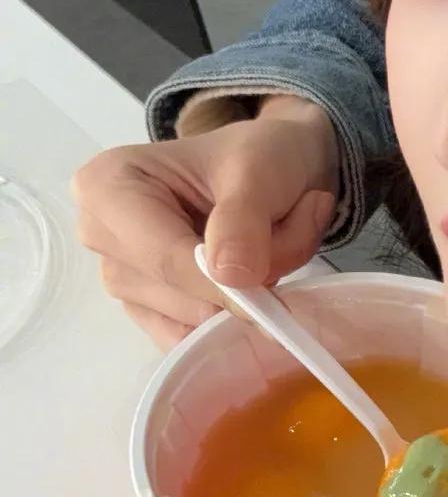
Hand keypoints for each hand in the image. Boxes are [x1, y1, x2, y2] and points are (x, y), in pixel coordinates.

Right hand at [72, 95, 338, 348]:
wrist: (279, 166)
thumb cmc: (259, 156)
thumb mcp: (260, 168)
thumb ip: (242, 219)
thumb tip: (226, 277)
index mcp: (108, 186)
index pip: (163, 258)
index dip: (221, 284)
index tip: (275, 288)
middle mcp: (102, 237)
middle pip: (179, 294)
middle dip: (249, 276)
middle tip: (296, 225)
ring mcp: (126, 279)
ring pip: (197, 320)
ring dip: (255, 293)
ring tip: (280, 239)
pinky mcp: (153, 312)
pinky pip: (198, 341)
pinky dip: (240, 317)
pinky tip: (258, 273)